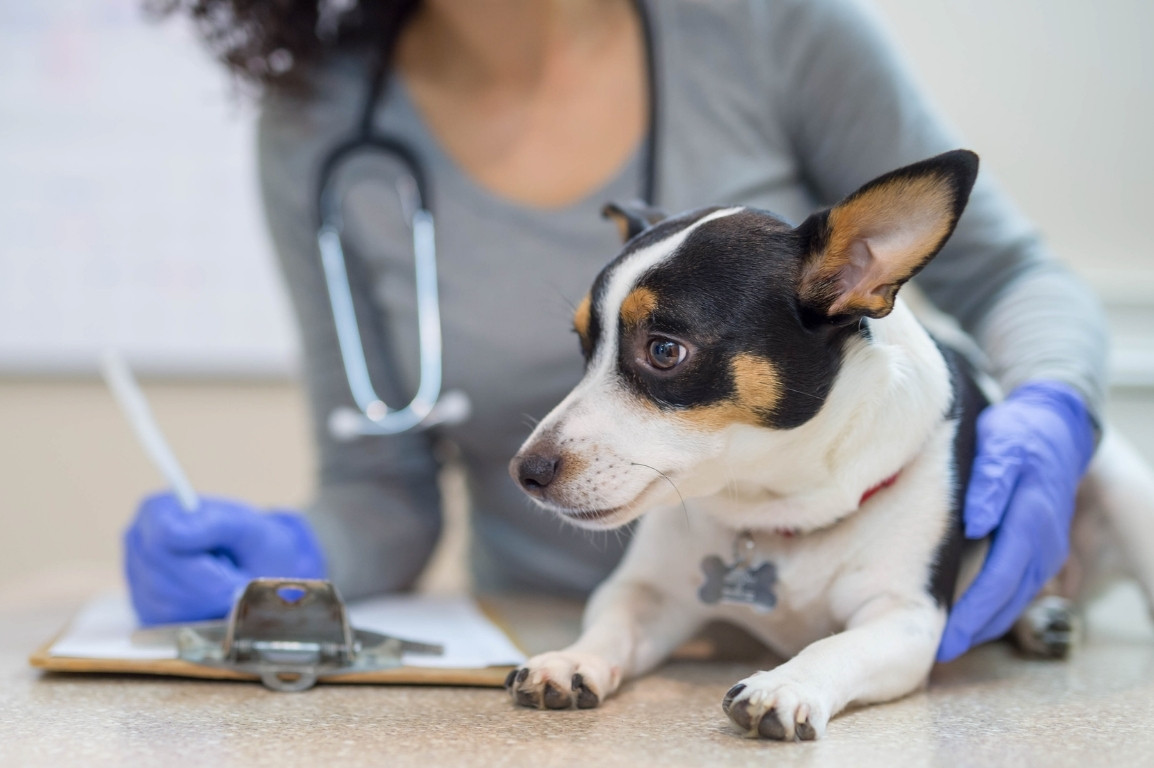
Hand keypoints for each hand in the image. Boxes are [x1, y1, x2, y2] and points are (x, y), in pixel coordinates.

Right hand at [124, 492, 325, 624]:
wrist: (256, 567)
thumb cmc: (249, 540)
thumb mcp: (244, 525)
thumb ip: (212, 524)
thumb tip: (174, 533)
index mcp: (157, 512)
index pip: (161, 539)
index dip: (196, 558)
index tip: (228, 565)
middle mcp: (140, 544)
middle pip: (161, 575)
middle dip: (208, 585)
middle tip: (239, 583)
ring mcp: (140, 578)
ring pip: (166, 602)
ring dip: (208, 601)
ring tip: (232, 588)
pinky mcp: (148, 609)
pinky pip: (169, 622)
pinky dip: (201, 616)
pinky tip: (218, 601)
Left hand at [937, 381, 1095, 661]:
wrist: (1056, 430)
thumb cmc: (1018, 436)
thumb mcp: (1000, 445)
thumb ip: (989, 481)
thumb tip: (976, 521)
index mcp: (1030, 521)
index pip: (999, 579)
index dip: (972, 613)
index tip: (944, 638)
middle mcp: (1043, 543)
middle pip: (1008, 599)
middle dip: (974, 630)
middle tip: (936, 654)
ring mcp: (1047, 550)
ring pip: (1016, 599)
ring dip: (985, 625)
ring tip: (948, 643)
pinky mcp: (1043, 551)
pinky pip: (1019, 589)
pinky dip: (996, 608)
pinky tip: (970, 617)